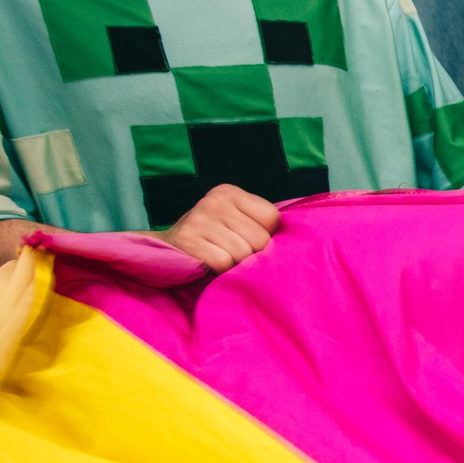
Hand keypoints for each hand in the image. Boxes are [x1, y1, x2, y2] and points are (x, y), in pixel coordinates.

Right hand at [162, 184, 281, 271]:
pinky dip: (221, 270)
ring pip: (244, 254)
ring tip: (221, 256)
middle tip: (234, 252)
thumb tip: (297, 241)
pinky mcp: (188, 240)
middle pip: (260, 240)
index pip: (272, 218)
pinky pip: (224, 263)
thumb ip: (261, 223)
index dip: (267, 235)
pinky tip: (210, 262)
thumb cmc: (212, 238)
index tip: (248, 238)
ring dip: (236, 264)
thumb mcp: (235, 220)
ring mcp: (198, 219)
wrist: (166, 250)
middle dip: (252, 253)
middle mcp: (214, 201)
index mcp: (229, 192)